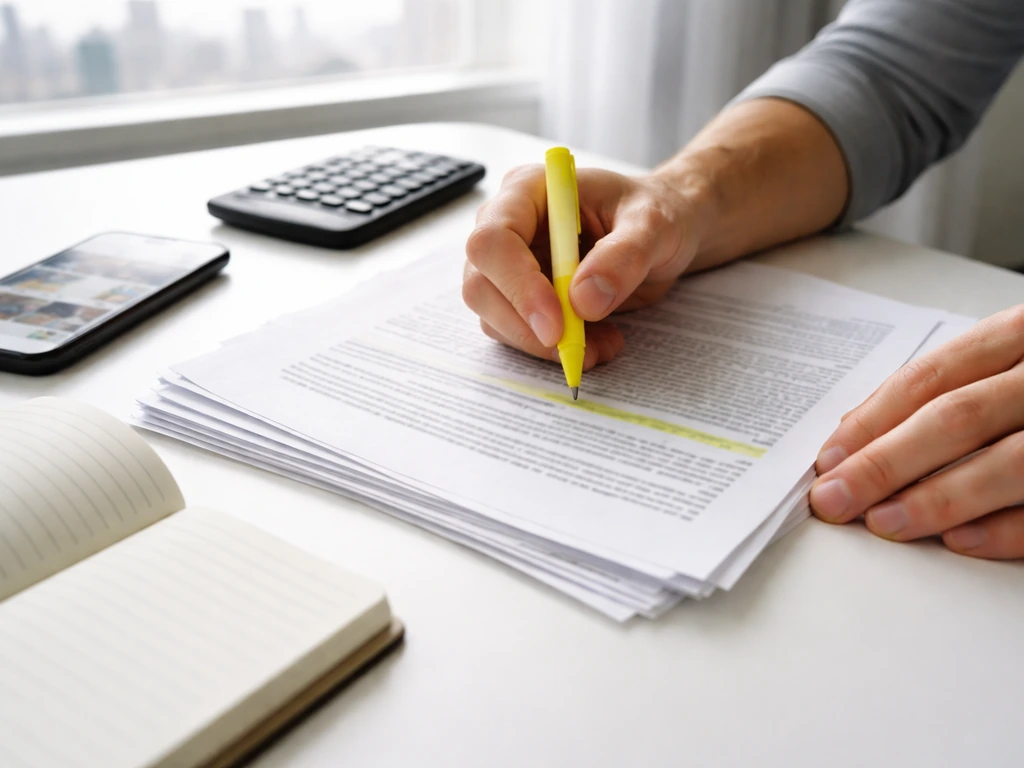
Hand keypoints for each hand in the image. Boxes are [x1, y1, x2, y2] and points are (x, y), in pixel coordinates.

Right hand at [463, 164, 705, 367]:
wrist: (661, 234)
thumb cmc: (655, 214)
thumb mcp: (654, 225)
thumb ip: (624, 256)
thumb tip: (583, 300)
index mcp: (528, 191)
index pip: (493, 240)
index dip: (518, 286)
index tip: (557, 325)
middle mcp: (508, 226)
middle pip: (481, 284)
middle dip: (526, 326)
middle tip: (578, 349)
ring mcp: (509, 265)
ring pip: (494, 317)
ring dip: (542, 345)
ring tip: (602, 344)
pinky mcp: (520, 298)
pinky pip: (517, 333)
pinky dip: (552, 350)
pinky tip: (595, 342)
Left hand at [810, 306, 1023, 558]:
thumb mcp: (1016, 357)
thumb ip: (960, 387)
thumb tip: (863, 435)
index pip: (935, 374)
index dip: (875, 417)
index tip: (829, 457)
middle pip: (959, 416)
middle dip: (887, 462)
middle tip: (835, 499)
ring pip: (1012, 461)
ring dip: (941, 498)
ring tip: (885, 525)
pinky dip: (1011, 527)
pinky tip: (962, 542)